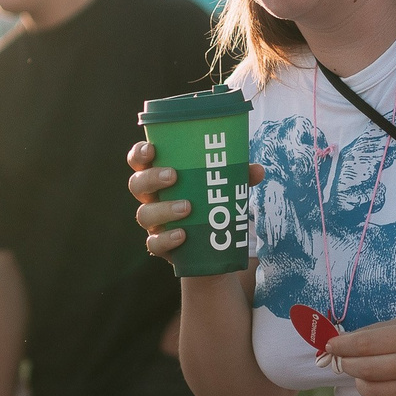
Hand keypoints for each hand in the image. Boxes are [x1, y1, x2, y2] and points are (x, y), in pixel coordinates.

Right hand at [127, 139, 262, 261]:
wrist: (213, 246)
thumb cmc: (212, 204)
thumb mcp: (225, 188)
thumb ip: (238, 177)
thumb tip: (258, 170)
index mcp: (160, 176)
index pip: (140, 161)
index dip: (139, 154)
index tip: (152, 149)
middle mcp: (152, 198)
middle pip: (137, 185)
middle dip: (151, 178)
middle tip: (173, 176)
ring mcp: (154, 222)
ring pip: (144, 214)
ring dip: (164, 209)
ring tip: (187, 208)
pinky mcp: (160, 245)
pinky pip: (154, 243)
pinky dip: (167, 239)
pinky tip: (182, 235)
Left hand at [324, 318, 395, 395]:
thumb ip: (380, 332)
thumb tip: (342, 342)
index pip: (365, 344)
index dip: (341, 346)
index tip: (330, 345)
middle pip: (363, 369)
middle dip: (347, 364)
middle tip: (345, 361)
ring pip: (371, 392)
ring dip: (362, 383)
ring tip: (368, 374)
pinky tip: (386, 388)